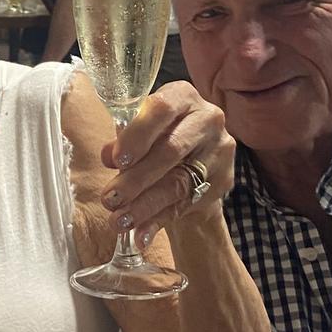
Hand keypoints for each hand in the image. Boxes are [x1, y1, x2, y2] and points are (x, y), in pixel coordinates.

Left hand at [99, 82, 234, 244]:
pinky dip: (159, 220)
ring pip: (178, 182)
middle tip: (109, 199)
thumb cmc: (158, 139)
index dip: (136, 135)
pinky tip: (140, 234)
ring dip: (145, 205)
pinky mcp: (223, 181)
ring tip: (120, 221)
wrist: (194, 163)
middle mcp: (207, 119)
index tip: (115, 160)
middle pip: (171, 150)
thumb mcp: (141, 133)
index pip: (161, 109)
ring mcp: (219, 151)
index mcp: (183, 97)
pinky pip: (186, 204)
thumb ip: (124, 142)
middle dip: (136, 178)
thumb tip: (108, 155)